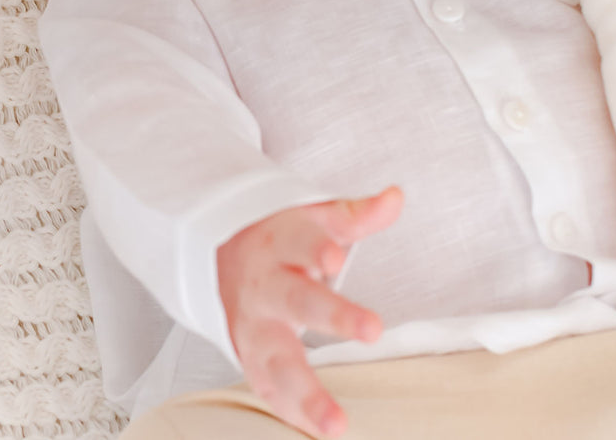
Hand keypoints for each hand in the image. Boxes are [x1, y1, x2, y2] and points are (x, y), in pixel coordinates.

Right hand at [216, 188, 402, 437]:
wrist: (220, 256)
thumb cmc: (281, 238)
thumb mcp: (313, 217)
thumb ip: (354, 214)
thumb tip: (395, 197)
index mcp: (282, 243)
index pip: (300, 241)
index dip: (317, 247)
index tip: (335, 256)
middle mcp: (266, 285)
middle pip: (296, 300)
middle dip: (332, 315)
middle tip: (371, 328)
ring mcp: (254, 325)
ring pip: (276, 360)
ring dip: (305, 394)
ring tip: (336, 424)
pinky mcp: (248, 356)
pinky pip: (266, 388)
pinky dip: (288, 412)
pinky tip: (313, 430)